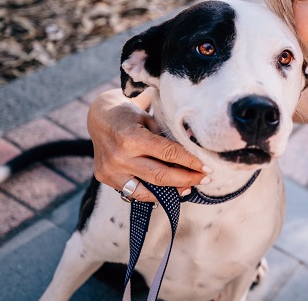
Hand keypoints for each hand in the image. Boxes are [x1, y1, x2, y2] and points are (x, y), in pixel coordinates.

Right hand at [87, 89, 209, 202]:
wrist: (100, 118)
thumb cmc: (130, 115)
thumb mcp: (150, 119)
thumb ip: (168, 136)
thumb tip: (195, 150)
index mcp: (131, 138)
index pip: (168, 154)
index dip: (190, 162)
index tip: (207, 167)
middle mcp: (119, 157)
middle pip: (160, 176)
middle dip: (186, 179)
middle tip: (205, 179)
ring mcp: (111, 170)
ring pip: (147, 190)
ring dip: (171, 191)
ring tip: (189, 188)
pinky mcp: (106, 179)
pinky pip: (133, 192)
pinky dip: (153, 193)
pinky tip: (168, 191)